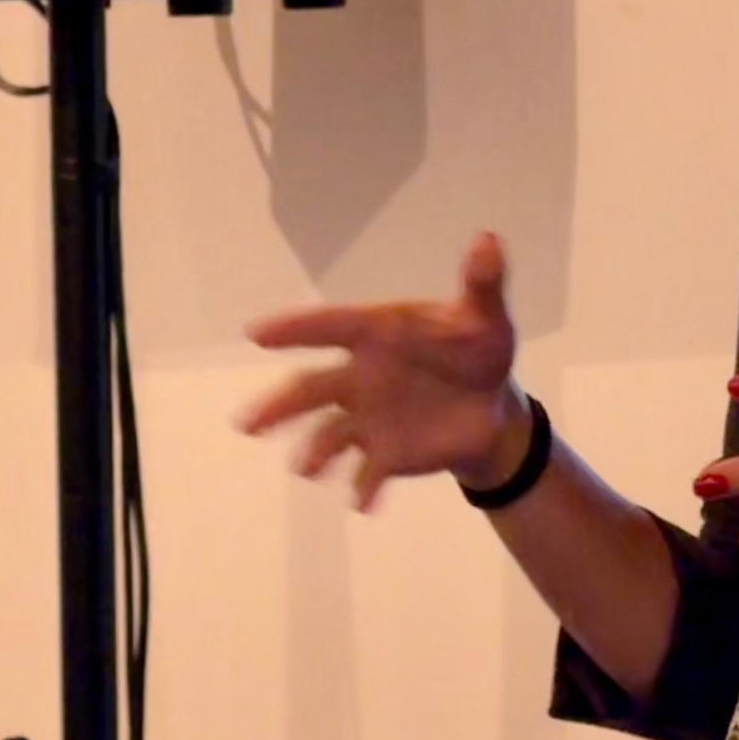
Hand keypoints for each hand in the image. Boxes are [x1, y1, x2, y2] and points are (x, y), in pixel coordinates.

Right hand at [236, 232, 525, 511]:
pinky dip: (365, 487)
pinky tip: (362, 501)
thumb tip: (489, 238)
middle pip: (311, 389)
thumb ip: (482, 283)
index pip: (332, 327)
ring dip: (315, 451)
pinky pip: (369, 473)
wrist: (492, 405)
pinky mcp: (386, 454)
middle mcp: (360, 376)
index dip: (296, 329)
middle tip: (246, 423)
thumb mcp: (486, 316)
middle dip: (278, 406)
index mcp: (378, 333)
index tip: (256, 333)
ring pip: (329, 435)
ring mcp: (368, 417)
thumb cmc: (478, 349)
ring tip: (305, 466)